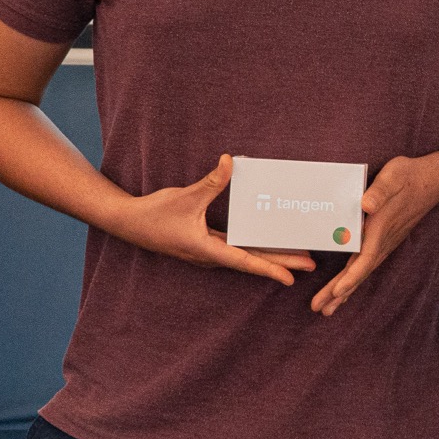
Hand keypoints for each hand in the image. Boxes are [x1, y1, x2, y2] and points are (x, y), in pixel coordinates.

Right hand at [112, 153, 315, 285]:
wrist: (128, 223)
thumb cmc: (154, 214)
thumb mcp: (186, 196)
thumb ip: (212, 181)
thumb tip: (230, 161)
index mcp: (207, 249)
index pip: (245, 260)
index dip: (270, 268)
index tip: (291, 277)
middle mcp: (211, 255)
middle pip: (252, 260)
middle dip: (282, 262)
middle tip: (311, 264)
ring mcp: (208, 251)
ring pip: (245, 255)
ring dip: (270, 256)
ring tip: (296, 256)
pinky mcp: (204, 245)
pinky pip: (235, 248)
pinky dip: (254, 248)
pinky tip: (266, 242)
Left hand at [312, 154, 438, 316]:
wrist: (431, 181)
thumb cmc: (408, 177)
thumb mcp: (393, 176)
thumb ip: (380, 191)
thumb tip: (366, 204)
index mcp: (381, 228)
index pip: (366, 258)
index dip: (351, 277)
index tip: (337, 292)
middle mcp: (382, 241)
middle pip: (360, 272)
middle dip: (339, 292)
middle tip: (319, 309)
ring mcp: (383, 243)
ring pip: (362, 272)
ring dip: (344, 290)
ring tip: (327, 309)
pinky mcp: (382, 241)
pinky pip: (365, 265)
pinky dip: (352, 279)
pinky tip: (343, 289)